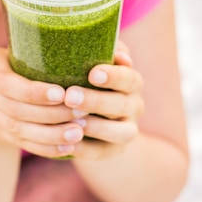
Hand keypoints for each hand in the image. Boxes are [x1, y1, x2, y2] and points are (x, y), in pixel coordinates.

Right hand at [0, 48, 85, 157]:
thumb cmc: (20, 63)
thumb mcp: (21, 51)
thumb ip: (41, 48)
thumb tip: (82, 37)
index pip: (6, 83)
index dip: (33, 92)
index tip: (62, 94)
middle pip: (16, 109)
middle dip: (51, 114)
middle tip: (81, 114)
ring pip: (20, 130)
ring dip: (51, 134)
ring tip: (78, 133)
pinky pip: (23, 144)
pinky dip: (46, 148)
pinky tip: (68, 148)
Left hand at [64, 43, 144, 159]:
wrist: (93, 116)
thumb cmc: (86, 78)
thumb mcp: (93, 61)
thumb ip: (98, 49)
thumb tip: (110, 49)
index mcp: (131, 81)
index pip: (128, 77)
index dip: (113, 76)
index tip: (93, 73)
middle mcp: (133, 105)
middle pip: (122, 104)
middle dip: (96, 100)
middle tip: (70, 96)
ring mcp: (127, 130)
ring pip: (120, 132)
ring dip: (96, 127)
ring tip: (72, 121)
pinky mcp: (114, 150)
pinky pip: (103, 152)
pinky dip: (86, 150)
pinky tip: (67, 144)